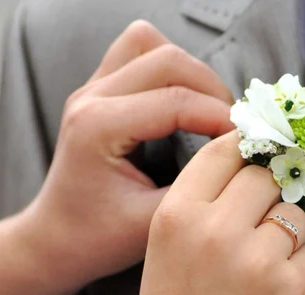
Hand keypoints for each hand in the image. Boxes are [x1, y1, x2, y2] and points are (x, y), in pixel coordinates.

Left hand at [24, 21, 233, 285]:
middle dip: (212, 89)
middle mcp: (90, 98)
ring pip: (150, 45)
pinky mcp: (96, 92)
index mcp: (98, 127)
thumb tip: (239, 156)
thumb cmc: (97, 239)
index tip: (249, 141)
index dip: (222, 117)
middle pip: (168, 59)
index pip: (177, 101)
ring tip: (209, 110)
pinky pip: (137, 55)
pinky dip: (168, 70)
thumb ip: (196, 185)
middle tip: (233, 127)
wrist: (55, 240)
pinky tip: (183, 104)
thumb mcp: (151, 221)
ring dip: (189, 71)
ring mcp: (89, 90)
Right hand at [135, 131, 304, 294]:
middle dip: (266, 196)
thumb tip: (249, 171)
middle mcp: (217, 230)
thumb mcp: (164, 255)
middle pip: (265, 176)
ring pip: (294, 213)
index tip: (256, 157)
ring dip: (285, 233)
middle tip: (254, 229)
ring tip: (260, 271)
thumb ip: (199, 208)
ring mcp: (259, 259)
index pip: (223, 151)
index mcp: (176, 217)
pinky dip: (299, 268)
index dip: (244, 151)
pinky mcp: (296, 286)